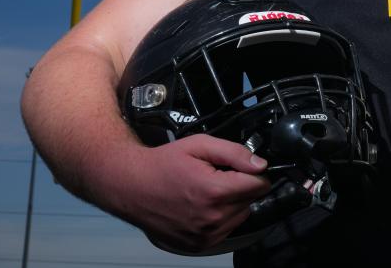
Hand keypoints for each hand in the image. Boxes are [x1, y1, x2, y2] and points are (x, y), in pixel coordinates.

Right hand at [110, 134, 271, 253]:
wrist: (131, 186)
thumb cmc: (163, 164)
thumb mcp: (200, 145)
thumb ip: (234, 153)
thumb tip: (259, 165)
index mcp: (214, 192)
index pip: (259, 185)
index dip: (253, 172)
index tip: (240, 168)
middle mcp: (211, 218)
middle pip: (251, 200)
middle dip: (240, 186)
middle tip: (217, 176)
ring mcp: (205, 235)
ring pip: (240, 216)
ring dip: (232, 203)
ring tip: (208, 190)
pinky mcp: (198, 244)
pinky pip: (226, 230)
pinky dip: (220, 217)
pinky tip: (202, 205)